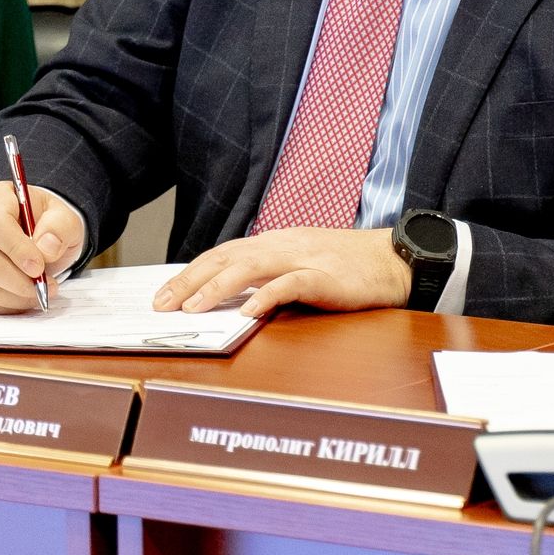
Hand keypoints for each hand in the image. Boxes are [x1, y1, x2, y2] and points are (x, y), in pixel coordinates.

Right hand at [0, 180, 85, 313]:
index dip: (16, 250)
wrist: (33, 232)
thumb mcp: (64, 218)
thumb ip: (60, 228)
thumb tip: (46, 248)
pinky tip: (18, 300)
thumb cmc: (45, 223)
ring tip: (36, 294)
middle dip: (16, 281)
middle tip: (43, 288)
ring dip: (9, 296)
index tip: (39, 268)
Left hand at [154, 227, 410, 319]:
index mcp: (273, 243)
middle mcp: (281, 246)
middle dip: (190, 281)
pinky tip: (247, 311)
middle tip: (162, 304)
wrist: (392, 259)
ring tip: (193, 308)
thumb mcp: (299, 263)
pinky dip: (265, 296)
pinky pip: (289, 284)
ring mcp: (302, 259)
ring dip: (217, 288)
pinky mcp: (324, 277)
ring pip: (250, 268)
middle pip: (225, 258)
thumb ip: (267, 274)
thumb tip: (229, 293)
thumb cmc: (346, 267)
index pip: (222, 254)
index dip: (190, 273)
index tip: (164, 294)